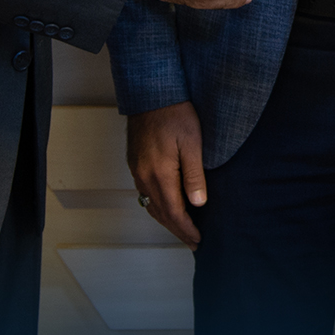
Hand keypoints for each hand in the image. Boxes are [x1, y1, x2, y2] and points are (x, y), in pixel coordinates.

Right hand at [127, 101, 205, 249]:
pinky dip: (157, 204)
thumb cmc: (175, 113)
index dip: (186, 229)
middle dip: (177, 230)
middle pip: (160, 213)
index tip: (198, 240)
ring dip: (166, 219)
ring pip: (151, 204)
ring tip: (181, 228)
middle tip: (192, 241)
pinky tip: (167, 204)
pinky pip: (145, 192)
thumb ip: (194, 175)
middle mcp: (144, 176)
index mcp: (160, 174)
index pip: (174, 213)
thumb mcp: (192, 143)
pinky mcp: (135, 162)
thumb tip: (198, 203)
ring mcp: (137, 170)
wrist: (151, 92)